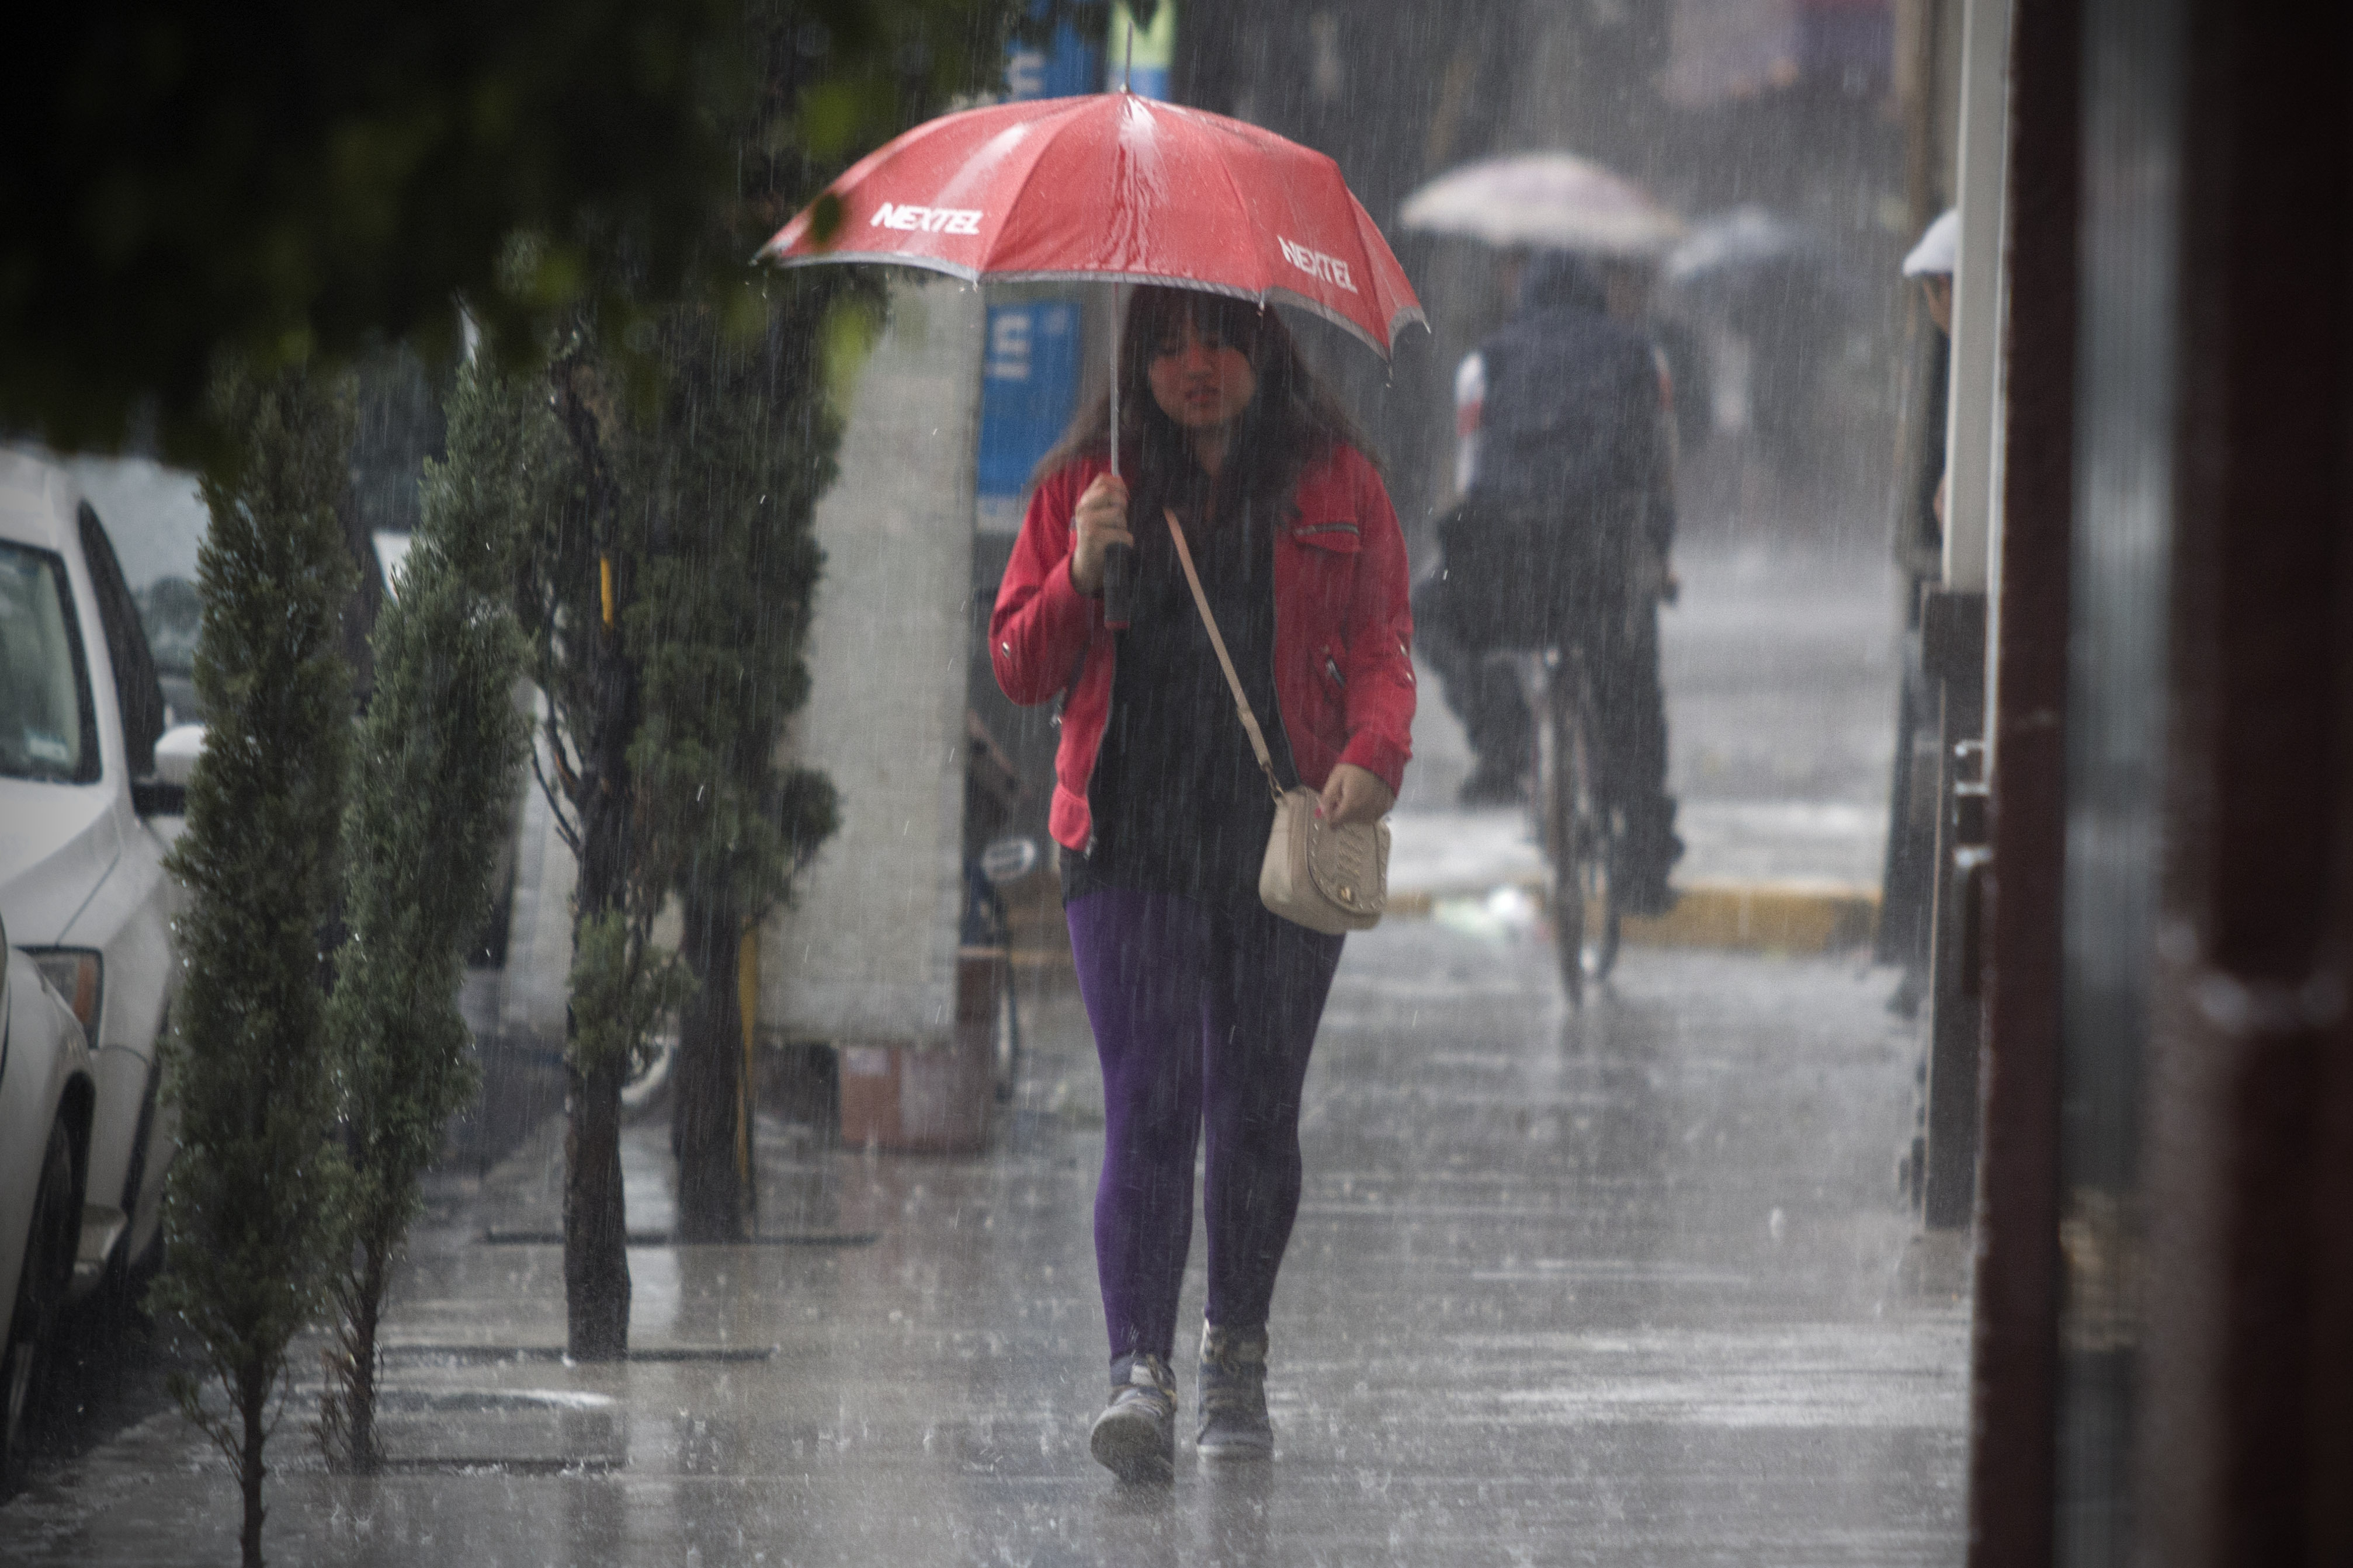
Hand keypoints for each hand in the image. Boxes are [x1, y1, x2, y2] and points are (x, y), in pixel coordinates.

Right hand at [1067, 473, 1132, 595]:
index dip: (1118, 484)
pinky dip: (1127, 539)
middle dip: (1122, 505)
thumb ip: (1106, 498)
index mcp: (1085, 500)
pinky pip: (1120, 532)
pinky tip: (1125, 543)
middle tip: (1121, 518)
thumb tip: (1121, 480)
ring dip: (1124, 524)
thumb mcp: (1098, 513)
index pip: (1102, 479)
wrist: (1086, 562)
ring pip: (1117, 513)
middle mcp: (1083, 509)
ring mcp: (1086, 522)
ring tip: (1119, 532)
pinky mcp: (1093, 537)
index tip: (1125, 494)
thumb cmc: (1098, 535)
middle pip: (1110, 493)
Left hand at [1318, 763, 1394, 826]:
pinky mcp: (1385, 809)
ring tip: (1357, 792)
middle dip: (1342, 810)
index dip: (1329, 814)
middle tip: (1345, 792)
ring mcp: (1377, 812)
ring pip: (1357, 819)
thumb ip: (1327, 797)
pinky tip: (1366, 795)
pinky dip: (1365, 808)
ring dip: (1354, 810)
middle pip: (1345, 821)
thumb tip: (1322, 811)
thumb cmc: (1359, 765)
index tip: (1330, 805)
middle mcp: (1365, 812)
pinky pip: (1370, 815)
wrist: (1381, 758)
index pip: (1334, 823)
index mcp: (1351, 805)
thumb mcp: (1336, 777)